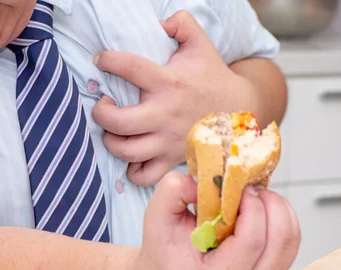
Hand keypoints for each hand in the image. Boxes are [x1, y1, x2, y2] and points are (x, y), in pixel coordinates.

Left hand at [92, 11, 253, 186]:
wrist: (240, 111)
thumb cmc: (213, 78)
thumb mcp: (200, 44)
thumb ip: (180, 24)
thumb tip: (159, 22)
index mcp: (168, 83)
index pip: (128, 68)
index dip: (108, 61)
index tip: (100, 60)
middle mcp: (165, 114)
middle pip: (118, 122)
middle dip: (100, 113)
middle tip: (102, 106)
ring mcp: (167, 141)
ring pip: (126, 151)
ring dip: (110, 142)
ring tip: (112, 131)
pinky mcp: (172, 159)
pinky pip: (144, 175)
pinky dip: (132, 170)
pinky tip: (131, 156)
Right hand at [133, 172, 300, 269]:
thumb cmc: (163, 255)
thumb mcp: (156, 218)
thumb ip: (174, 189)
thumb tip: (209, 177)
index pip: (251, 241)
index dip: (252, 207)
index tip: (238, 189)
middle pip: (281, 242)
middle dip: (271, 205)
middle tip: (251, 190)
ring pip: (291, 242)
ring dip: (279, 211)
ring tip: (255, 200)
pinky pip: (289, 247)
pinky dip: (280, 222)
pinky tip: (259, 214)